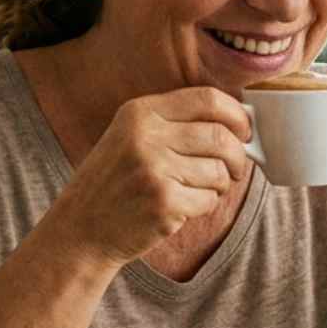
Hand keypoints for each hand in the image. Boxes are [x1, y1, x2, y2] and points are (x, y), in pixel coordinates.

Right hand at [48, 87, 250, 267]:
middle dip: (238, 156)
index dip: (236, 115)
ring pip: (219, 171)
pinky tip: (181, 207)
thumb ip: (176, 124)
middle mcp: (146, 135)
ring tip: (196, 190)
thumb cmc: (115, 182)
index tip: (244, 131)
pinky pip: (209, 200)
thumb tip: (241, 123)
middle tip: (235, 169)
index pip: (208, 99)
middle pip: (220, 136)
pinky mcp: (164, 203)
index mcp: (140, 112)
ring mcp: (154, 169)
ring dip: (219, 185)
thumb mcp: (131, 137)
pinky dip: (204, 205)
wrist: (81, 228)